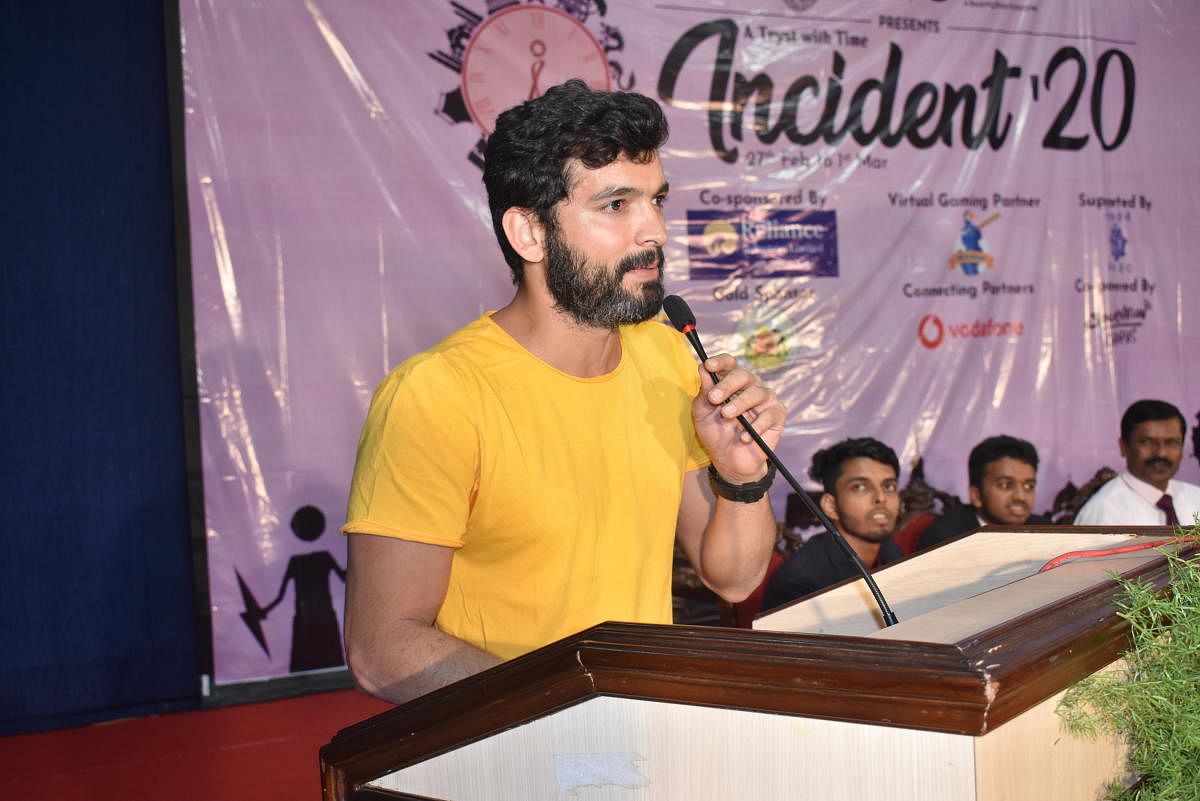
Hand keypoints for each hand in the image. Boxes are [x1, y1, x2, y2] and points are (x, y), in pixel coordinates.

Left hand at [691, 354, 786, 484]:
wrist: (728, 459)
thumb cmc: (715, 432)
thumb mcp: (702, 413)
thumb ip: (704, 392)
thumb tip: (703, 369)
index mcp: (732, 382)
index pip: (730, 363)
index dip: (720, 362)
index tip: (708, 366)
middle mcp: (751, 386)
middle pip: (743, 375)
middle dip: (727, 385)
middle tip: (714, 398)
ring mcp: (766, 400)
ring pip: (757, 393)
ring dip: (740, 404)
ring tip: (726, 415)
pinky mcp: (777, 416)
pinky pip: (770, 415)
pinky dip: (756, 426)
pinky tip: (744, 437)